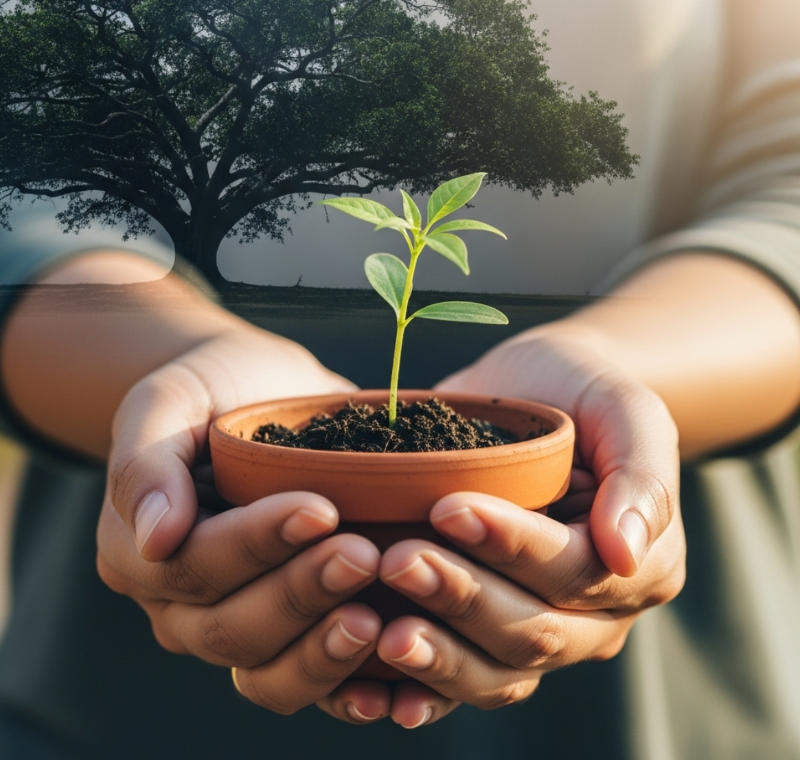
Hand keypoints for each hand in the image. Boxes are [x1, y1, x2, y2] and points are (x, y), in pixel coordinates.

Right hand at [96, 325, 388, 715]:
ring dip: (322, 650)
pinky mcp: (286, 632)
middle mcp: (181, 604)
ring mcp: (233, 624)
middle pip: (231, 626)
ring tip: (376, 620)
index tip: (321, 509)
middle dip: (300, 594)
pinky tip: (386, 675)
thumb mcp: (169, 399)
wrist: (260, 395)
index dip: (256, 544)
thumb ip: (145, 462)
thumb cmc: (213, 390)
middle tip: (364, 556)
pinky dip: (343, 683)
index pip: (194, 565)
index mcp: (140, 552)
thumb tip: (154, 539)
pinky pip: (304, 678)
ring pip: (266, 670)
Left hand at [349, 329, 685, 726]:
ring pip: (496, 672)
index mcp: (638, 566)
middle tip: (397, 561)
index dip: (511, 546)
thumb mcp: (625, 408)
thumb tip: (624, 553)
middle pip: (532, 631)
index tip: (449, 509)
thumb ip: (640, 476)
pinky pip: (461, 683)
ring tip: (382, 631)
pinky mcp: (488, 634)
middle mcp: (593, 614)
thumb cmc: (581, 393)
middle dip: (462, 598)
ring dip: (438, 656)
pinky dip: (420, 692)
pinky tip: (376, 695)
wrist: (536, 392)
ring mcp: (541, 631)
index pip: (573, 572)